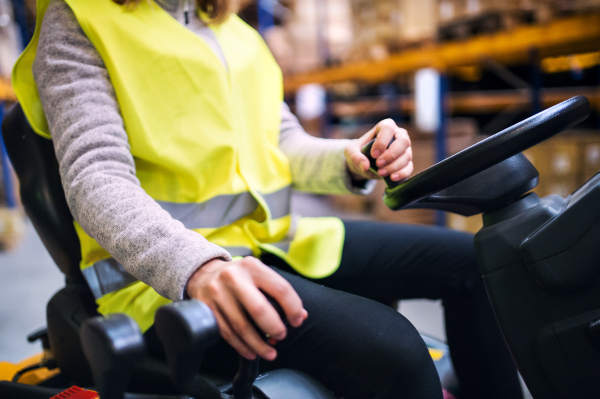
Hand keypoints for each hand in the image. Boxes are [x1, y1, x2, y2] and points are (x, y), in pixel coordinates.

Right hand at [186, 257, 307, 360]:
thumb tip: (300, 315)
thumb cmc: (239, 277)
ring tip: (269, 352)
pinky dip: (241, 347)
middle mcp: (234, 278)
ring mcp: (218, 293)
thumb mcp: (259, 275)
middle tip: (281, 336)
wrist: (203, 273)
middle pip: (259, 309)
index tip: (296, 320)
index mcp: (253, 267)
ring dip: (258, 344)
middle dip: (274, 328)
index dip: (293, 308)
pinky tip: (251, 352)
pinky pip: (227, 333)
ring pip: (241, 326)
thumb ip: (279, 292)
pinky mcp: (207, 308)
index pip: (280, 288)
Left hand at [344, 119, 413, 181]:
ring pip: (407, 155)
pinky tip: (392, 177)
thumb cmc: (359, 152)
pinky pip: (409, 167)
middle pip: (404, 141)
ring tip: (380, 173)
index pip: (388, 128)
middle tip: (378, 164)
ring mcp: (404, 149)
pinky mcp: (406, 162)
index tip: (373, 154)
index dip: (382, 141)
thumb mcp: (351, 152)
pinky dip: (402, 173)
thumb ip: (355, 157)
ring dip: (394, 166)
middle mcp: (398, 135)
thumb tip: (365, 166)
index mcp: (385, 127)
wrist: (365, 163)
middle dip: (391, 154)